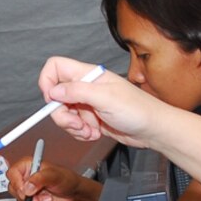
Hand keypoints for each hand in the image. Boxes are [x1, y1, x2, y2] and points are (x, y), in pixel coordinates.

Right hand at [8, 160, 98, 200]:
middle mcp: (26, 176)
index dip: (16, 182)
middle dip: (25, 195)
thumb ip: (40, 178)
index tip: (24, 191)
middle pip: (13, 187)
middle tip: (36, 197)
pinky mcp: (32, 199)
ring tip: (46, 198)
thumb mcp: (54, 175)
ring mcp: (28, 189)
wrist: (74, 193)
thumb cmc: (67, 179)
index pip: (13, 172)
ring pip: (20, 198)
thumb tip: (27, 186)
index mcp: (29, 165)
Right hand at [37, 57, 161, 144]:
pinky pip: (74, 126)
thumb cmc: (138, 109)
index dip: (48, 81)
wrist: (153, 129)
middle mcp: (86, 87)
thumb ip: (77, 92)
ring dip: (73, 127)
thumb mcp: (105, 98)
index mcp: (89, 75)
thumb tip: (53, 91)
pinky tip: (95, 133)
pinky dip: (80, 133)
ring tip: (90, 130)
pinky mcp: (91, 119)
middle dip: (62, 114)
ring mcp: (88, 104)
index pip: (56, 67)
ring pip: (64, 114)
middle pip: (56, 96)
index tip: (51, 99)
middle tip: (76, 123)